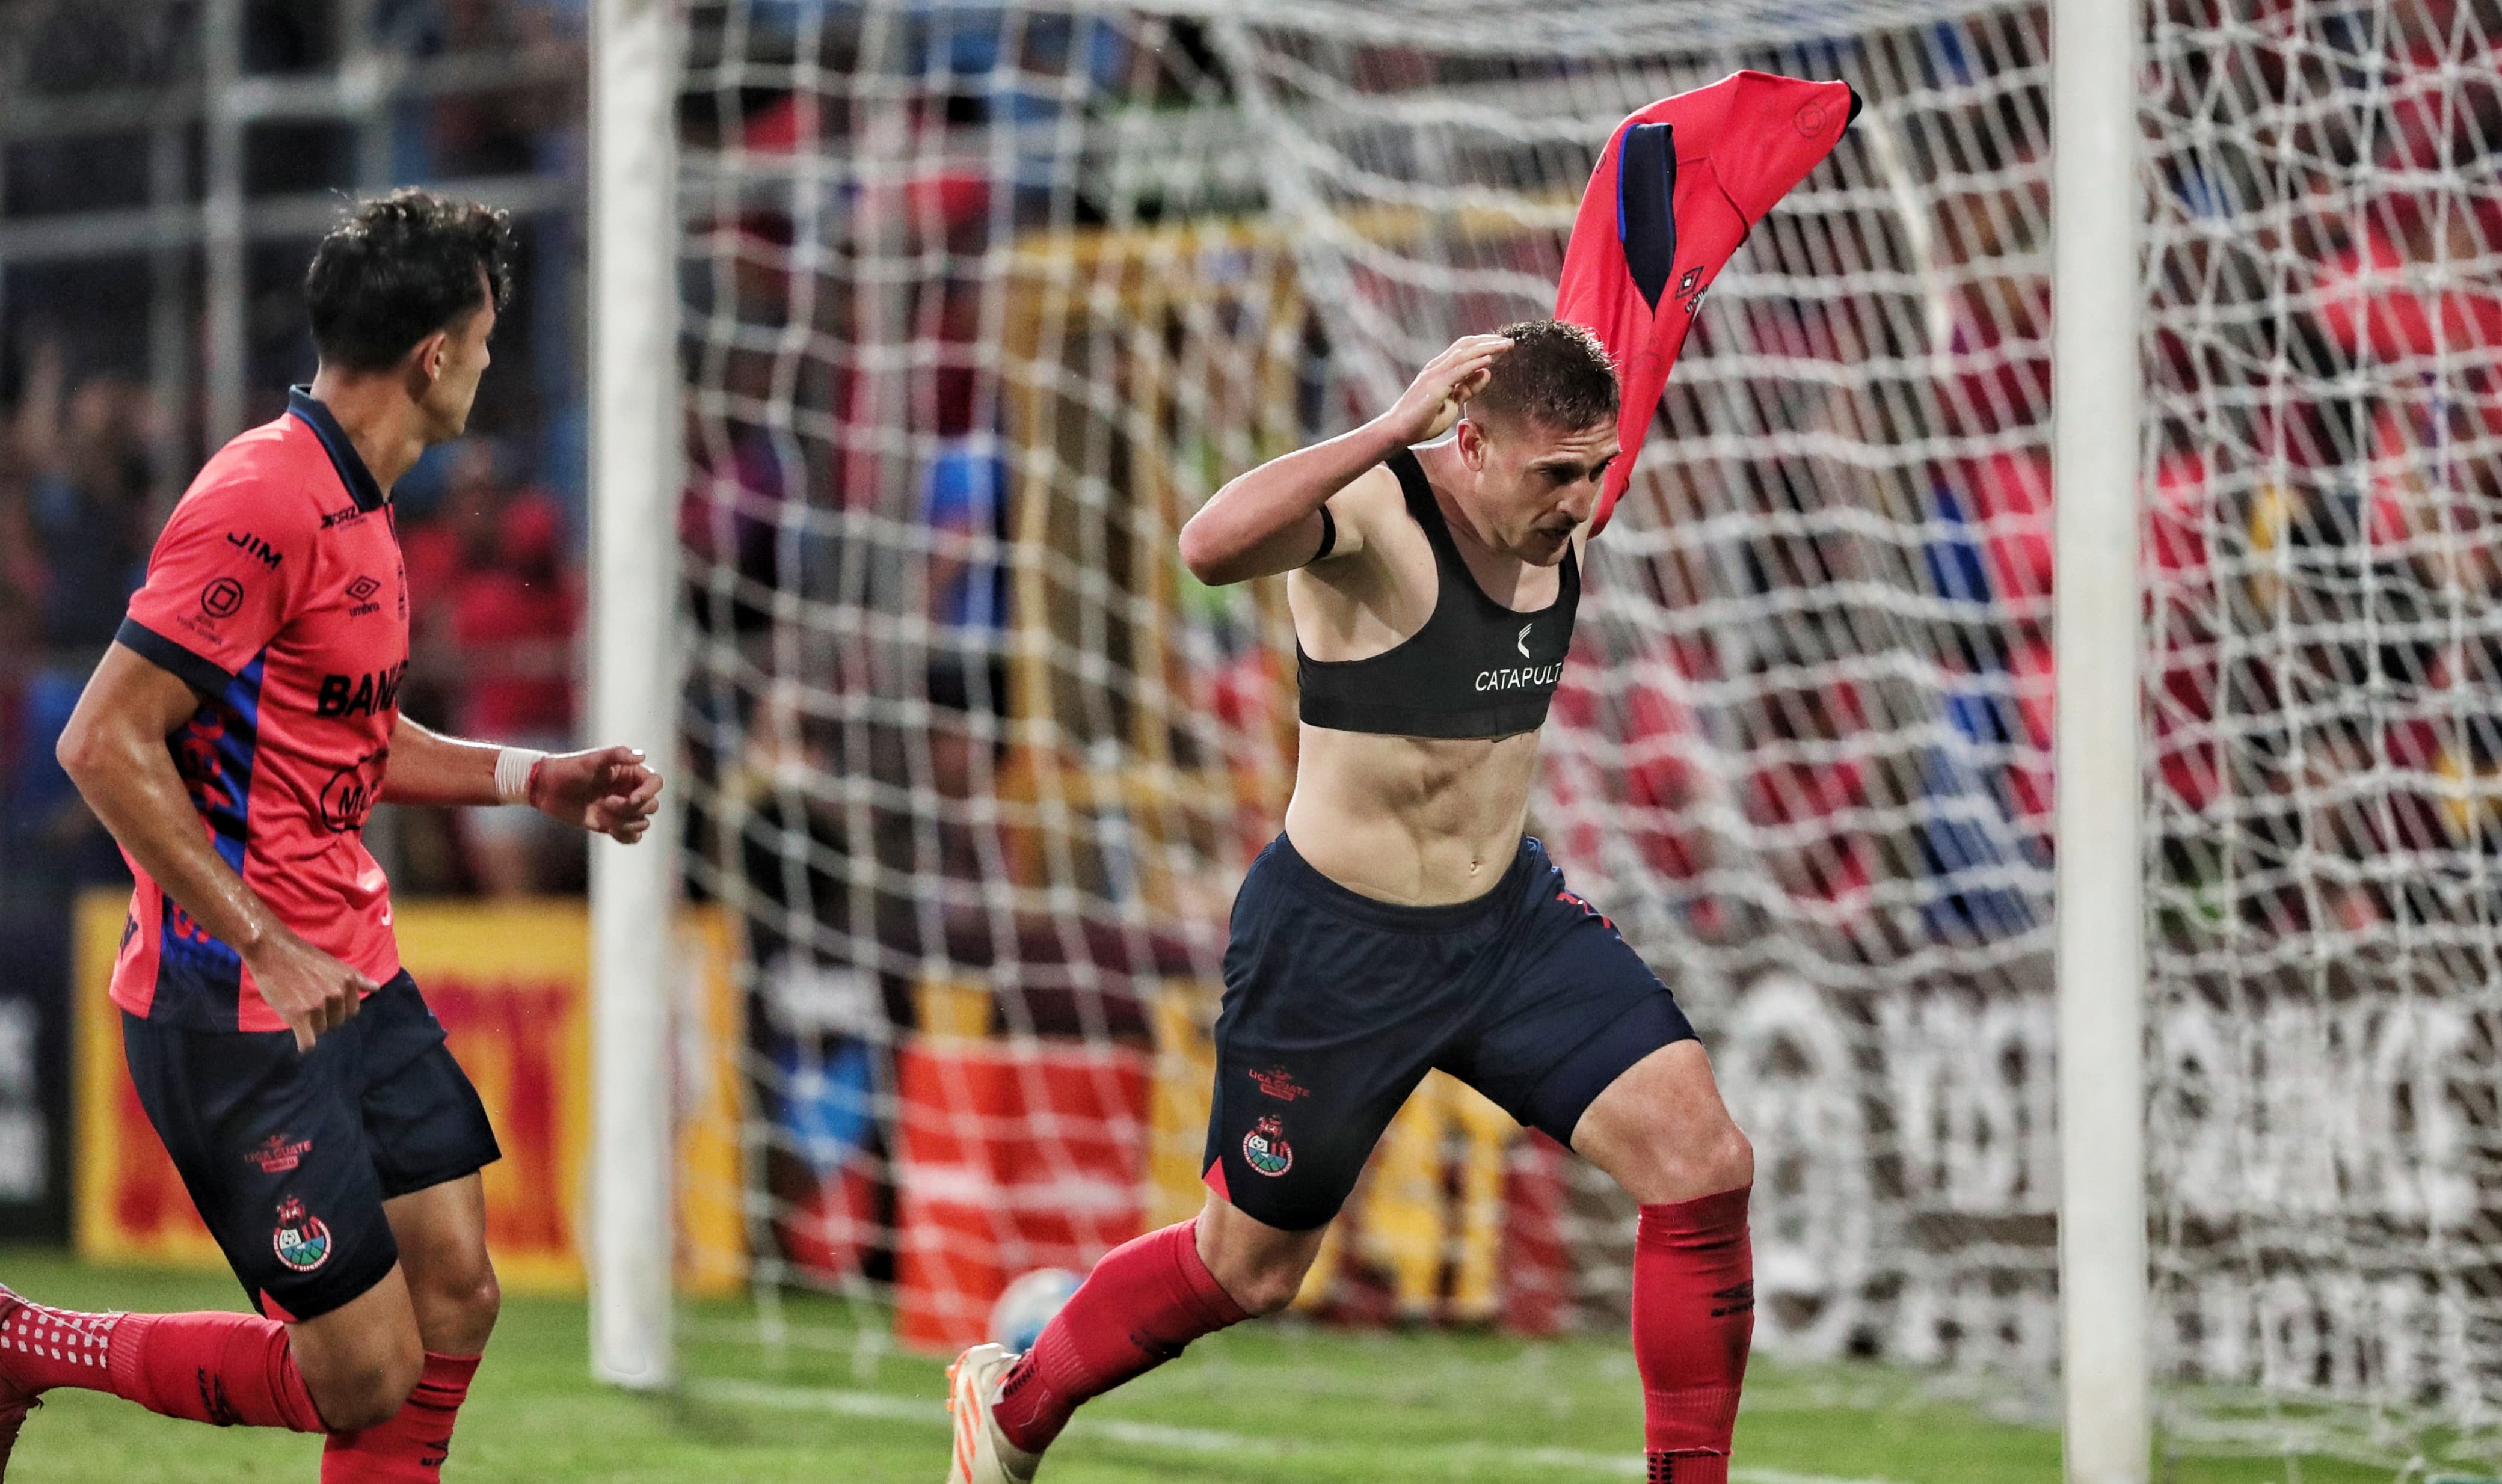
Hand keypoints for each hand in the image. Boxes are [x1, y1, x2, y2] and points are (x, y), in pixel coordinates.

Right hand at [243, 926, 377, 1052]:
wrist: (271, 950)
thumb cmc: (302, 957)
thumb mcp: (336, 965)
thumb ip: (355, 980)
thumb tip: (376, 988)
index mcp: (348, 982)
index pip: (352, 1012)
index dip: (338, 1011)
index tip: (324, 1004)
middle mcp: (337, 994)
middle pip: (337, 1023)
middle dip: (325, 1018)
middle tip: (308, 1006)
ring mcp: (318, 1005)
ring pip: (321, 1031)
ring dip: (311, 1026)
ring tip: (298, 1010)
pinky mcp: (298, 1015)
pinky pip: (308, 1043)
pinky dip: (305, 1045)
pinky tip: (302, 1045)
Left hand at [528, 745, 664, 843]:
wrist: (546, 787)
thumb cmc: (568, 768)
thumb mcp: (591, 759)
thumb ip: (617, 755)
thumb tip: (642, 756)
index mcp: (629, 773)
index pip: (655, 783)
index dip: (648, 793)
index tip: (631, 798)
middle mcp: (629, 791)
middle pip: (651, 806)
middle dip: (630, 809)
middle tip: (606, 802)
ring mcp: (622, 809)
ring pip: (642, 823)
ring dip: (625, 823)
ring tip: (602, 815)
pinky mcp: (613, 825)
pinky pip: (633, 837)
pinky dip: (625, 836)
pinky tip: (608, 829)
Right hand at [1379, 334, 1513, 444]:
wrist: (1398, 431)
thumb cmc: (1422, 420)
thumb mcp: (1452, 403)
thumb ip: (1468, 388)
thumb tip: (1487, 373)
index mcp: (1440, 369)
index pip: (1464, 349)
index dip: (1483, 344)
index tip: (1502, 345)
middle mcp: (1437, 367)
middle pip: (1466, 345)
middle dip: (1489, 341)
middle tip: (1509, 341)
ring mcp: (1434, 374)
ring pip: (1464, 353)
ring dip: (1486, 347)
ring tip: (1505, 345)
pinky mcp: (1435, 385)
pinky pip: (1458, 370)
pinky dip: (1474, 362)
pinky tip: (1489, 359)